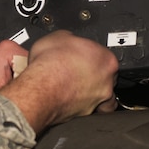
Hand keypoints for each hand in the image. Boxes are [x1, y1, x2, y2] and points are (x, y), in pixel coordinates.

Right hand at [0, 30, 118, 132]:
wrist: (41, 87)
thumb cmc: (49, 63)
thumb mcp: (56, 36)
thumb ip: (70, 39)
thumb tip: (68, 41)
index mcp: (105, 57)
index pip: (101, 53)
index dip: (86, 53)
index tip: (76, 55)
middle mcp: (107, 78)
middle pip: (103, 73)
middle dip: (90, 72)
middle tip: (72, 70)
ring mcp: (100, 97)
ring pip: (100, 92)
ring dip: (89, 89)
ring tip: (72, 86)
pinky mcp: (88, 112)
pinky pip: (92, 109)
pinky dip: (86, 106)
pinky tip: (76, 101)